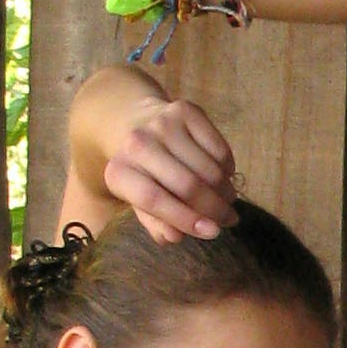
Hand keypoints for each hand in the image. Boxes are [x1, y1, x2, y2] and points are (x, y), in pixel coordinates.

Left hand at [103, 92, 237, 242]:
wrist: (134, 123)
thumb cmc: (143, 174)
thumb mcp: (139, 202)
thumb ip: (156, 223)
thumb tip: (177, 236)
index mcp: (118, 172)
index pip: (153, 200)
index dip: (185, 219)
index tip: (212, 232)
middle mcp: (136, 144)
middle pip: (187, 185)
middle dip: (215, 209)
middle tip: (229, 220)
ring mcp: (162, 124)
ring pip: (208, 169)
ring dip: (225, 191)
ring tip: (228, 200)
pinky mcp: (185, 111)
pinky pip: (219, 149)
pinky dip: (228, 168)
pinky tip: (223, 175)